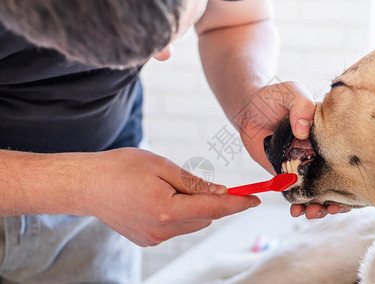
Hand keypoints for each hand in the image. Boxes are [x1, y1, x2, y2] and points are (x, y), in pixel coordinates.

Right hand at [82, 148, 259, 246]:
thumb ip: (194, 183)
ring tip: (167, 188)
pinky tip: (158, 199)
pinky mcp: (146, 240)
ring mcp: (153, 239)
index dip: (238, 204)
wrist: (86, 185)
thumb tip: (220, 193)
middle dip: (210, 202)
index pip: (214, 209)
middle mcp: (162, 230)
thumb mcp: (161, 166)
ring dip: (193, 208)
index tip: (256, 199)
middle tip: (198, 183)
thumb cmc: (121, 168)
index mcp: (167, 210)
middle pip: (204, 218)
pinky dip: (177, 214)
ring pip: (190, 223)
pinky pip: (174, 228)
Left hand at [234, 81, 348, 218]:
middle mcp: (318, 153)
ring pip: (315, 191)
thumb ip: (300, 105)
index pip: (346, 157)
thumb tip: (303, 129)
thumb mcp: (291, 93)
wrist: (247, 107)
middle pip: (334, 180)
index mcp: (327, 136)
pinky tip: (295, 210)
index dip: (352, 175)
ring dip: (317, 206)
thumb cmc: (273, 97)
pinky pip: (293, 192)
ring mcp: (302, 165)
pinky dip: (296, 203)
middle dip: (337, 199)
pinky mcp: (284, 173)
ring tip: (311, 212)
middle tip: (332, 208)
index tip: (352, 189)